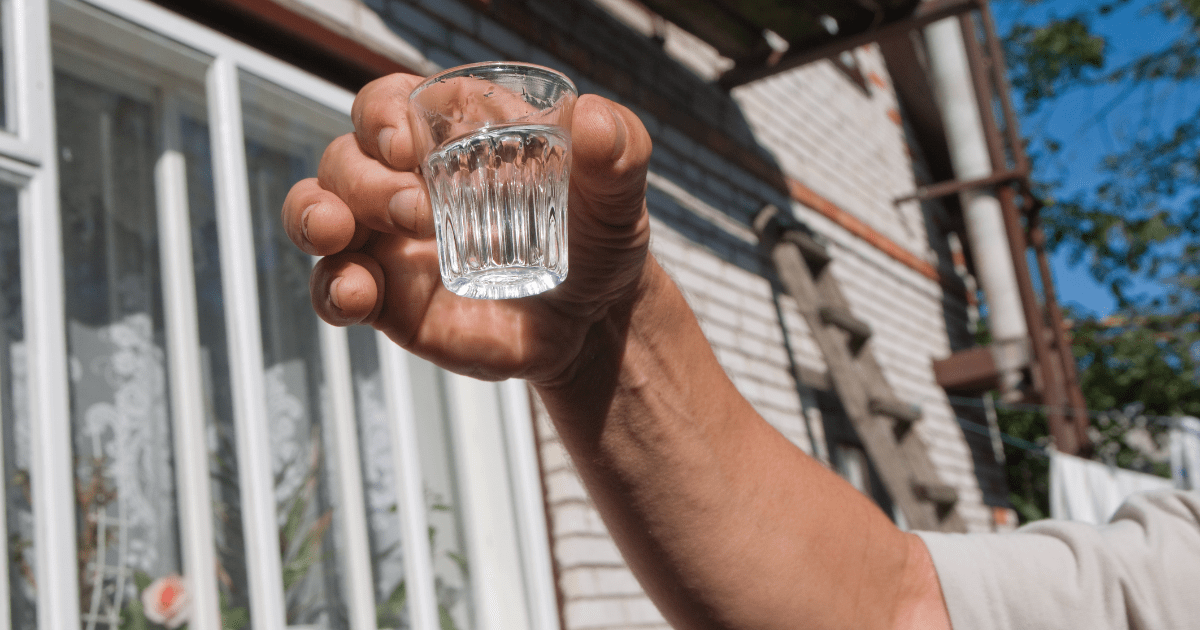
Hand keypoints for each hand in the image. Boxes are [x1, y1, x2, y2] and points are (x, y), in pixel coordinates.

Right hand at [280, 73, 653, 383]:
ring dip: (314, 216)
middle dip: (364, 179)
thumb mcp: (618, 194)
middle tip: (416, 211)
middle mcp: (405, 182)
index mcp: (448, 138)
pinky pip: (334, 289)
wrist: (595, 320)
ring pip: (317, 213)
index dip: (381, 115)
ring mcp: (388, 243)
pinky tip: (356, 297)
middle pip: (345, 158)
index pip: (388, 105)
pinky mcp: (388, 300)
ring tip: (340, 234)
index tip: (405, 144)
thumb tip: (594, 120)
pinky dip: (332, 289)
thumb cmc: (597, 237)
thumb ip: (618, 152)